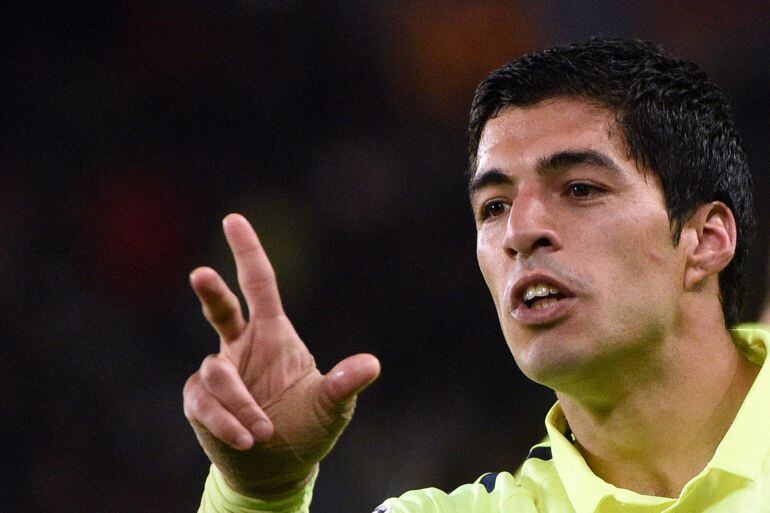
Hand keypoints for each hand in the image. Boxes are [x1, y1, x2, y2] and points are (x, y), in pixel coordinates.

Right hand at [183, 214, 379, 497]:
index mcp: (274, 335)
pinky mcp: (200, 402)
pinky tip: (245, 438)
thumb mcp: (331, 407)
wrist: (277, 469)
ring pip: (216, 371)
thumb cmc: (307, 428)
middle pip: (221, 309)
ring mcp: (220, 374)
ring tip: (262, 432)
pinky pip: (204, 402)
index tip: (233, 220)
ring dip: (239, 402)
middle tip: (200, 272)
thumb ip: (344, 385)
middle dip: (210, 291)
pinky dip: (225, 420)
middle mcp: (243, 347)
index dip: (247, 252)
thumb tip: (371, 364)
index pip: (259, 286)